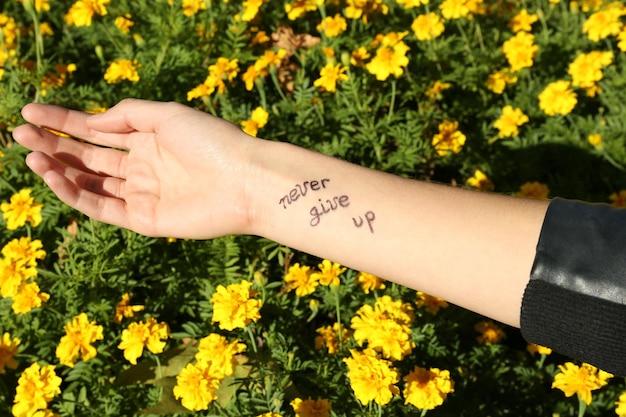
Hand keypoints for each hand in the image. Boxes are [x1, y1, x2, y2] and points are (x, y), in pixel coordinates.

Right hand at [12, 99, 257, 238]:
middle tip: (19, 133)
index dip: (63, 120)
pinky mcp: (144, 220)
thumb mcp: (168, 115)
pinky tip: (55, 177)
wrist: (245, 181)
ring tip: (31, 155)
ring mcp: (142, 194)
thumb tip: (92, 121)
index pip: (97, 129)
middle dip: (54, 144)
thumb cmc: (213, 142)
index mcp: (149, 139)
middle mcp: (142, 167)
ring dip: (59, 169)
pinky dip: (76, 194)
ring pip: (90, 183)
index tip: (30, 112)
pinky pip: (102, 207)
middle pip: (88, 156)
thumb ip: (129, 115)